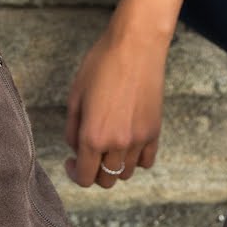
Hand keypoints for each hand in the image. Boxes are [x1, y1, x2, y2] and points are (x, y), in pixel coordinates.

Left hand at [63, 24, 168, 189]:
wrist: (136, 46)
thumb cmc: (101, 66)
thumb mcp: (75, 97)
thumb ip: (72, 130)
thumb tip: (77, 149)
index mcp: (93, 136)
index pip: (84, 178)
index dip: (74, 173)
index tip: (71, 162)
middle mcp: (118, 144)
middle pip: (106, 180)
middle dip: (93, 171)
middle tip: (88, 154)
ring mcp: (139, 139)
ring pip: (126, 173)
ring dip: (114, 166)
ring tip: (108, 146)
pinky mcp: (155, 131)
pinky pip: (146, 161)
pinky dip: (135, 159)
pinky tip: (127, 144)